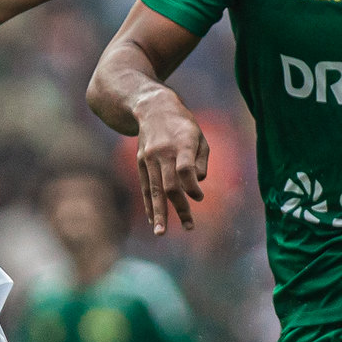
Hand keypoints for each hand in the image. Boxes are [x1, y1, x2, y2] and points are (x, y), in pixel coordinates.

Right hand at [134, 89, 208, 234]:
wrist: (151, 107)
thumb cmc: (182, 124)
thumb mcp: (199, 136)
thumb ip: (201, 161)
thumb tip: (195, 186)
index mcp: (181, 143)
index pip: (186, 170)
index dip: (192, 187)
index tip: (199, 197)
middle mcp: (163, 152)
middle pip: (169, 184)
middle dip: (179, 207)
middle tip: (189, 226)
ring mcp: (149, 158)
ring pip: (154, 190)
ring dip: (159, 213)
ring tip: (161, 233)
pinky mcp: (140, 163)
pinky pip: (145, 187)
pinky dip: (149, 205)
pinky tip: (153, 221)